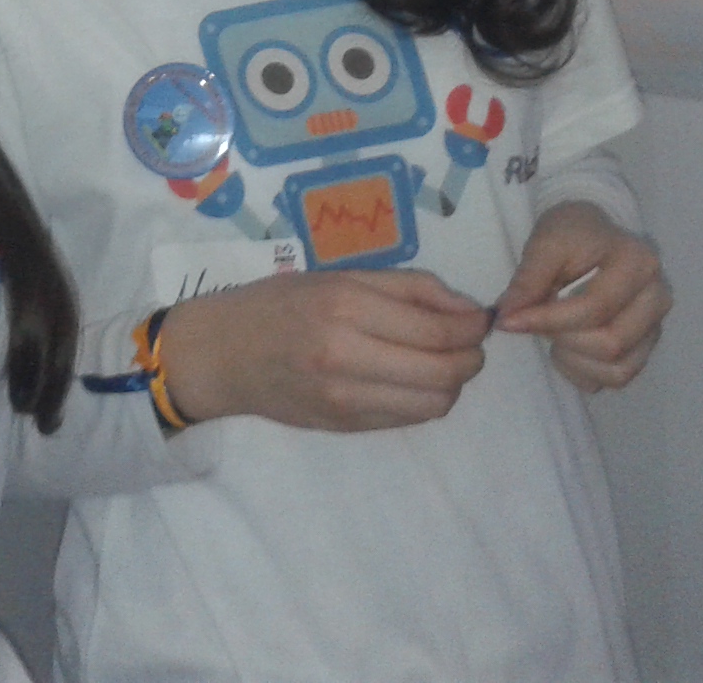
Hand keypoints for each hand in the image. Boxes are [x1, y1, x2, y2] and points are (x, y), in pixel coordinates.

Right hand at [160, 269, 490, 432]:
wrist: (221, 355)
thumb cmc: (278, 303)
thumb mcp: (337, 276)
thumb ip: (406, 287)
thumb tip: (467, 308)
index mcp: (343, 307)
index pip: (434, 328)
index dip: (471, 326)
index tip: (481, 318)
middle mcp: (345, 356)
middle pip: (442, 372)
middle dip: (471, 358)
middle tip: (470, 342)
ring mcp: (344, 398)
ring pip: (432, 403)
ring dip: (453, 383)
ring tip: (443, 362)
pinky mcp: (345, 426)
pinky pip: (408, 418)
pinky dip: (425, 399)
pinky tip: (413, 379)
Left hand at [493, 200, 670, 391]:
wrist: (592, 237)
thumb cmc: (571, 235)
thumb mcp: (546, 242)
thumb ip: (528, 279)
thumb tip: (507, 316)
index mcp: (639, 263)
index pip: (595, 307)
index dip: (548, 319)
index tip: (508, 320)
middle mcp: (657, 298)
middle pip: (610, 344)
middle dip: (561, 338)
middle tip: (533, 322)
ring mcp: (655, 328)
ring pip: (617, 370)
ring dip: (573, 359)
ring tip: (551, 333)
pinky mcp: (645, 349)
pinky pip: (615, 379)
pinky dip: (583, 372)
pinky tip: (566, 348)